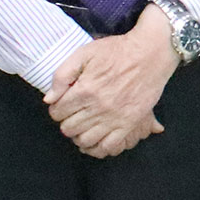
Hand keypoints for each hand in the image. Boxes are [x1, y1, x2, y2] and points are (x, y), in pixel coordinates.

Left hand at [45, 10, 174, 157]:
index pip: (57, 112)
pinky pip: (108, 146)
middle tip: (72, 115)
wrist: (150, 54)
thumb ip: (62, 75)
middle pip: (69, 128)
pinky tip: (95, 139)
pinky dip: (97, 148)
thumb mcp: (84, 53)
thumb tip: (49, 99)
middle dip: (66, 122)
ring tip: (82, 127)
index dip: (56, 109)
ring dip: (79, 135)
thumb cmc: (117, 51)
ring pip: (85, 140)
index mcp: (84, 90)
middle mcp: (97, 107)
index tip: (62, 106)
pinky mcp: (129, 124)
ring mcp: (114, 118)